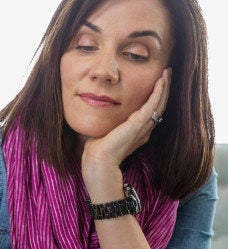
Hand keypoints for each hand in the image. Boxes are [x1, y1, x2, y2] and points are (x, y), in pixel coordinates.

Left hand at [81, 68, 170, 198]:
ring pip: (159, 103)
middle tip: (167, 72)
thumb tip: (100, 111)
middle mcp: (144, 129)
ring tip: (167, 72)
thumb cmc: (98, 149)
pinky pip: (153, 105)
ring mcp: (143, 127)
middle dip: (163, 88)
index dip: (156, 96)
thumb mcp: (106, 131)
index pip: (151, 110)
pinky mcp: (138, 124)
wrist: (99, 160)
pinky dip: (158, 92)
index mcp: (137, 132)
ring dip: (164, 87)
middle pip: (159, 105)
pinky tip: (161, 81)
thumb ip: (109, 122)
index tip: (157, 81)